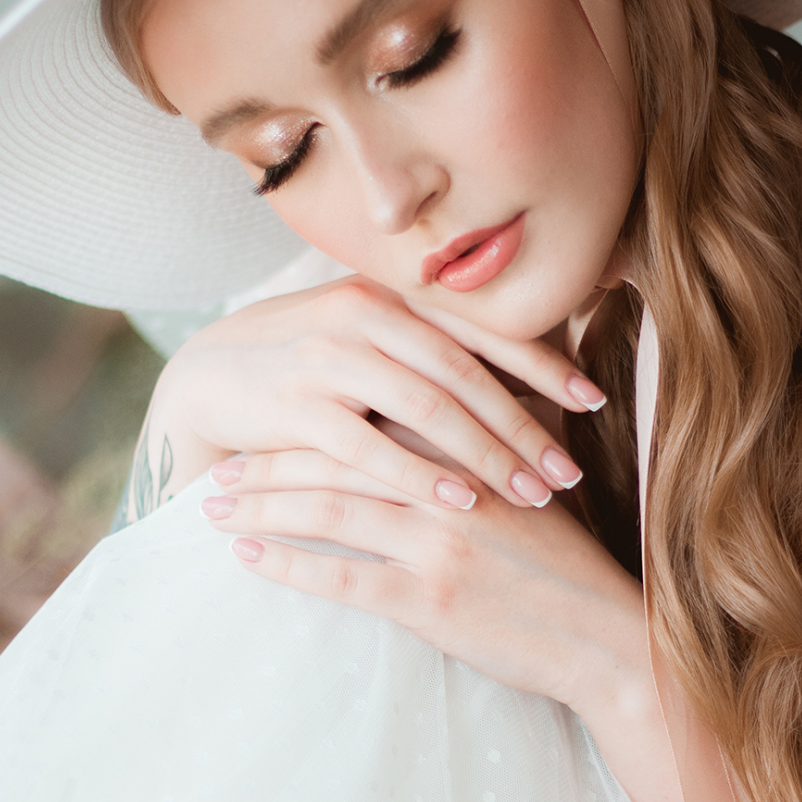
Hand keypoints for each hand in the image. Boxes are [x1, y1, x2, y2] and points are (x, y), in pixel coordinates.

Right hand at [130, 277, 606, 523]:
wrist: (207, 376)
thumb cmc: (303, 366)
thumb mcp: (366, 340)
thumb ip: (426, 351)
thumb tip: (510, 381)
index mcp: (392, 298)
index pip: (481, 330)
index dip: (542, 365)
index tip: (594, 399)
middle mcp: (366, 317)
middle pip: (467, 374)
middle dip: (525, 426)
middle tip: (569, 472)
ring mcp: (331, 359)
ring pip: (429, 408)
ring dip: (487, 455)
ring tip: (532, 495)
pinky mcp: (298, 407)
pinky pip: (372, 446)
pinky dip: (420, 476)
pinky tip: (460, 503)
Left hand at [200, 445, 645, 716]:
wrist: (608, 638)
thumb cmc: (566, 569)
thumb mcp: (524, 493)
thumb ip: (471, 458)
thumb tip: (412, 439)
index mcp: (469, 452)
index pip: (370, 422)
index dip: (308, 423)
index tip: (262, 427)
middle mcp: (448, 488)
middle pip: (335, 457)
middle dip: (267, 462)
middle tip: (217, 470)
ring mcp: (437, 543)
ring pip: (327, 510)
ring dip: (261, 507)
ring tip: (214, 510)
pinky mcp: (428, 599)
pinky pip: (339, 577)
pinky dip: (286, 565)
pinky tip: (247, 556)